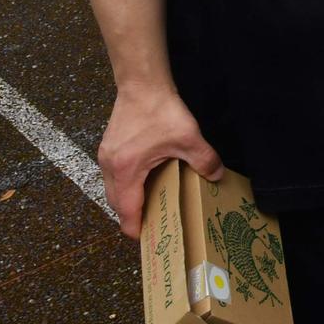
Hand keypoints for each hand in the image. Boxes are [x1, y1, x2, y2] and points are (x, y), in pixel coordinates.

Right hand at [98, 83, 221, 239]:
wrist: (142, 84)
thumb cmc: (160, 110)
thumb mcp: (188, 138)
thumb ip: (204, 160)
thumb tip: (217, 176)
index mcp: (127, 170)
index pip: (126, 211)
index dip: (136, 228)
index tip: (147, 239)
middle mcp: (110, 166)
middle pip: (116, 203)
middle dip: (133, 216)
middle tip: (153, 225)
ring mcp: (106, 156)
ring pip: (113, 189)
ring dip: (128, 200)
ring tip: (151, 206)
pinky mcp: (109, 148)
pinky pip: (114, 176)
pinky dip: (126, 185)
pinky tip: (146, 181)